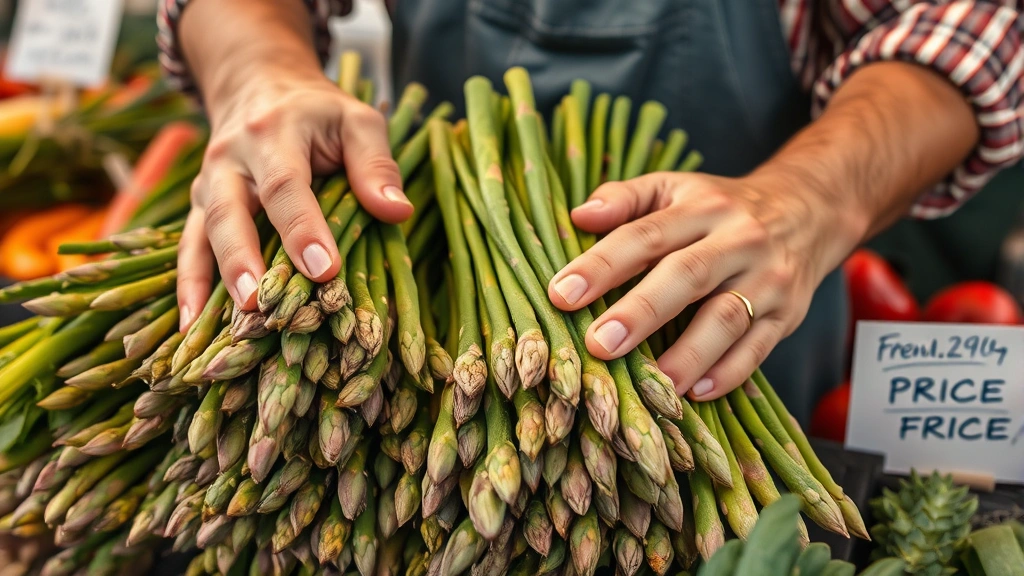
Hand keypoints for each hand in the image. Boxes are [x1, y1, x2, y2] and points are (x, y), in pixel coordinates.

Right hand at [177, 72, 411, 329]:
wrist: (260, 85)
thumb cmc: (318, 112)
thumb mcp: (356, 120)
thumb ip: (376, 163)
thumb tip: (397, 211)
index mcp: (274, 134)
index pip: (286, 186)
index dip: (302, 229)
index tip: (324, 270)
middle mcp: (232, 159)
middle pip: (230, 211)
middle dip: (243, 260)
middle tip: (260, 305)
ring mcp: (209, 184)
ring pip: (202, 233)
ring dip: (209, 281)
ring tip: (220, 326)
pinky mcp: (200, 206)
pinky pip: (188, 245)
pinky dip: (187, 285)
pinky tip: (189, 325)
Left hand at [547, 171, 859, 400]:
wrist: (810, 208)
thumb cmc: (721, 206)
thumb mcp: (675, 188)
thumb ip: (626, 198)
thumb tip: (580, 216)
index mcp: (699, 207)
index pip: (644, 235)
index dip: (602, 264)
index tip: (562, 294)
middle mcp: (736, 240)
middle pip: (686, 275)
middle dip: (641, 312)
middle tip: (599, 344)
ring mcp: (766, 279)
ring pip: (727, 317)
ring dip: (688, 353)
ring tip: (652, 383)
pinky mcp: (788, 314)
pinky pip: (760, 347)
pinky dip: (730, 372)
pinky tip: (698, 392)